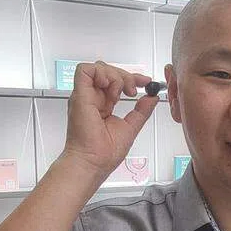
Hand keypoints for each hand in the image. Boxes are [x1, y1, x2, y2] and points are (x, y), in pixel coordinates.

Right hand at [62, 61, 158, 180]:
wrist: (94, 162)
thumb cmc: (104, 153)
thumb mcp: (131, 127)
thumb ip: (141, 110)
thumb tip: (151, 98)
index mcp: (102, 105)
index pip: (116, 81)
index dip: (132, 77)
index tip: (146, 82)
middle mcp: (92, 98)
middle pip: (108, 71)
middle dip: (126, 75)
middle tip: (134, 91)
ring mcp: (84, 96)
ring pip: (98, 68)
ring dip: (114, 76)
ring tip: (119, 95)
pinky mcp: (79, 95)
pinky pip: (84, 70)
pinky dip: (100, 73)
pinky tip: (108, 87)